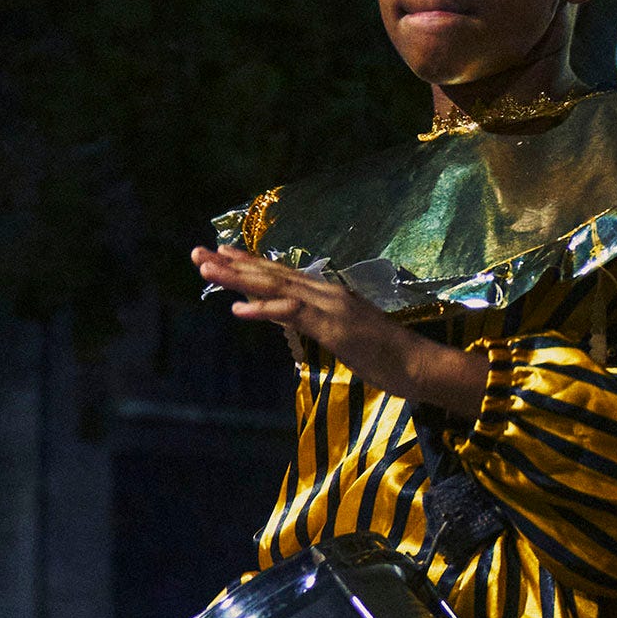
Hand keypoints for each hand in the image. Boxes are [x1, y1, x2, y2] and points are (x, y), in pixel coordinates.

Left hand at [191, 246, 488, 415]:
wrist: (420, 364)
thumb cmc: (388, 356)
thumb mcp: (345, 336)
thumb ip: (320, 322)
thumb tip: (295, 317)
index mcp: (329, 294)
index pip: (282, 274)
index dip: (249, 262)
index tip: (220, 253)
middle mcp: (326, 293)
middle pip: (272, 274)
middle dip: (233, 265)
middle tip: (197, 254)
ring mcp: (330, 307)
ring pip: (276, 287)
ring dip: (239, 279)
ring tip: (207, 271)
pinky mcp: (333, 326)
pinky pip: (293, 314)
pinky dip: (264, 309)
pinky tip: (237, 309)